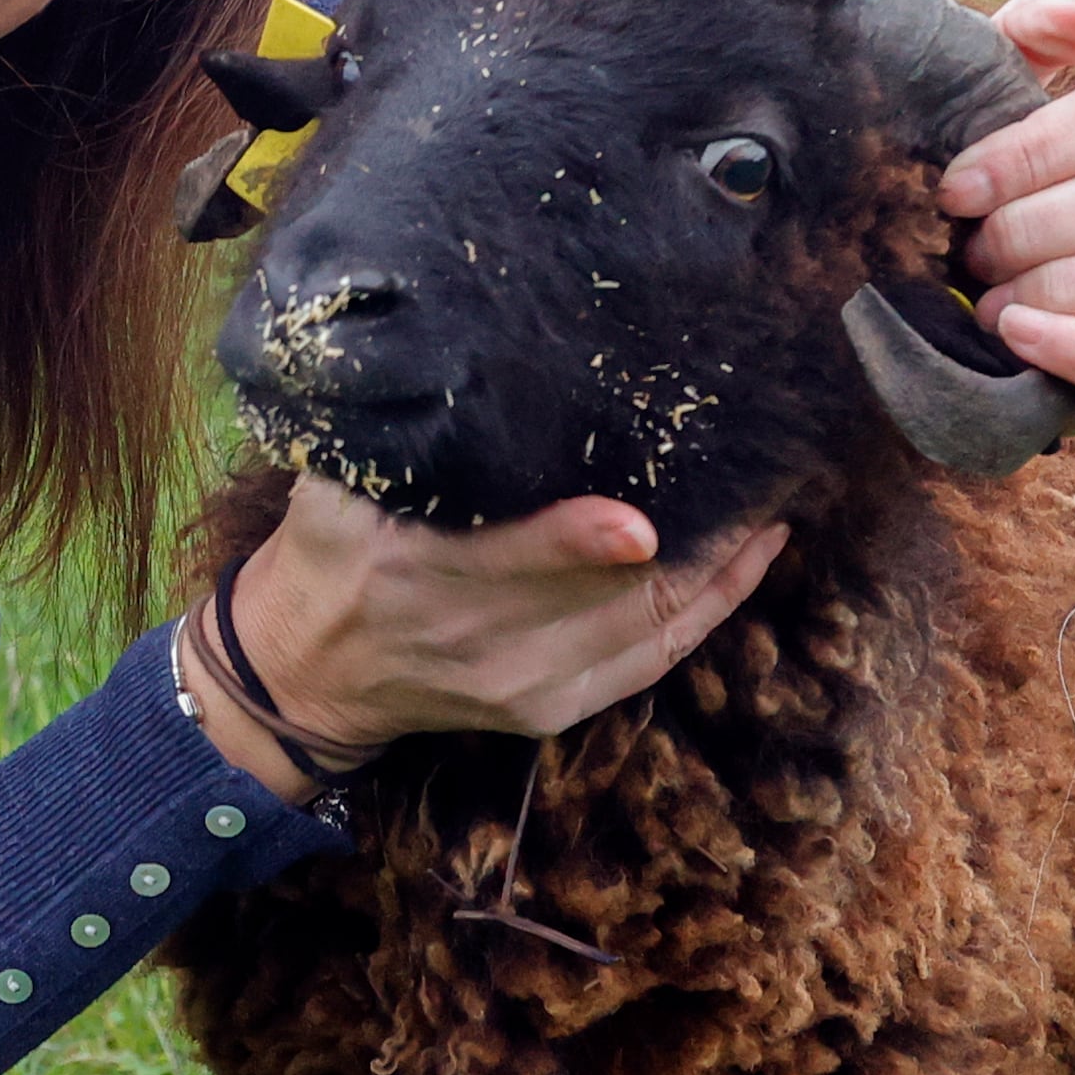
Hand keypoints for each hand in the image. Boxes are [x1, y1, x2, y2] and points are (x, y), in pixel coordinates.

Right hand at [183, 484, 789, 798]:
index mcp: (415, 576)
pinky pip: (652, 663)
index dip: (578, 544)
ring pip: (649, 628)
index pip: (508, 563)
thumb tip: (463, 361)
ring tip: (769, 504)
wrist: (304, 675)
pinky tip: (748, 561)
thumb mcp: (333, 491)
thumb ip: (392, 444)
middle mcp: (480, 645)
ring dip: (720, 569)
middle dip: (693, 535)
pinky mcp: (550, 712)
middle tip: (756, 463)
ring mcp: (523, 688)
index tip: (640, 522)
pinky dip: (709, 612)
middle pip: (608, 595)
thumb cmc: (326, 556)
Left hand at [942, 0, 1074, 431]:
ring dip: (1055, 285)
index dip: (1032, 150)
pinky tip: (1013, 334)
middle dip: (1030, 228)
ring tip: (986, 300)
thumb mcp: (981, 100)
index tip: (952, 187)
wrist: (936, 313)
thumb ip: (1031, 34)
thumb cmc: (970, 195)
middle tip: (965, 250)